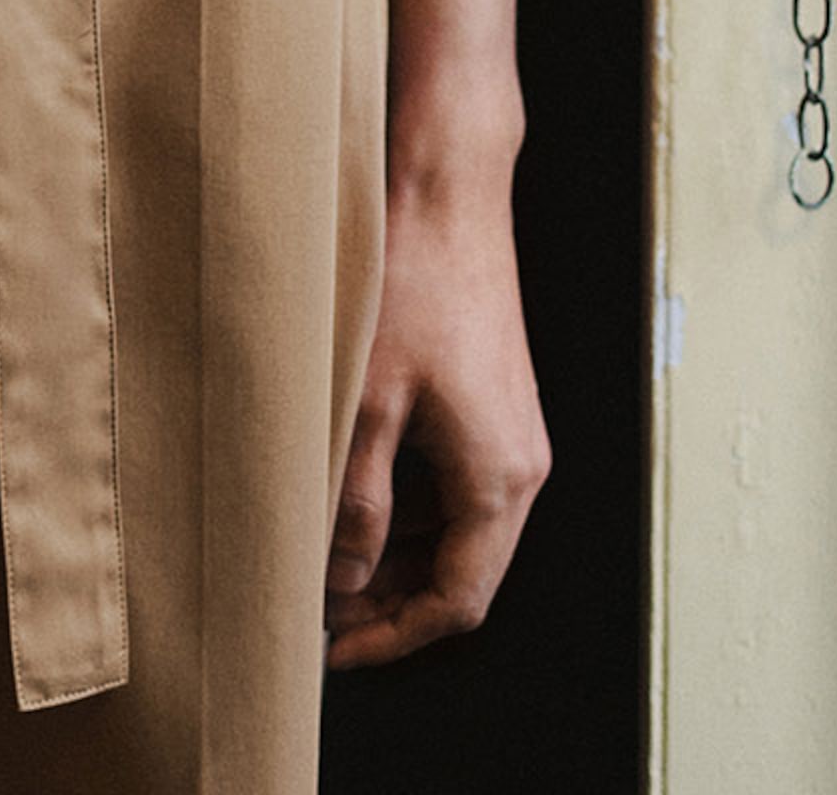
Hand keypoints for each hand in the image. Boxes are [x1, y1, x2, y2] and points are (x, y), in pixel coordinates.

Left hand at [324, 180, 549, 668]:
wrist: (448, 186)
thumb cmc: (411, 281)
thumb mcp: (368, 401)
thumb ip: (355, 501)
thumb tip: (340, 579)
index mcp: (499, 478)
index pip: (457, 600)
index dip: (392, 636)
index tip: (330, 650)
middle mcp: (519, 463)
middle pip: (461, 571)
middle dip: (389, 602)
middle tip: (317, 612)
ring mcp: (509, 429)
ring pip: (455, 527)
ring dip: (394, 554)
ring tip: (324, 560)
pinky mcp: (491, 396)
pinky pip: (454, 482)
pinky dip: (406, 506)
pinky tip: (352, 495)